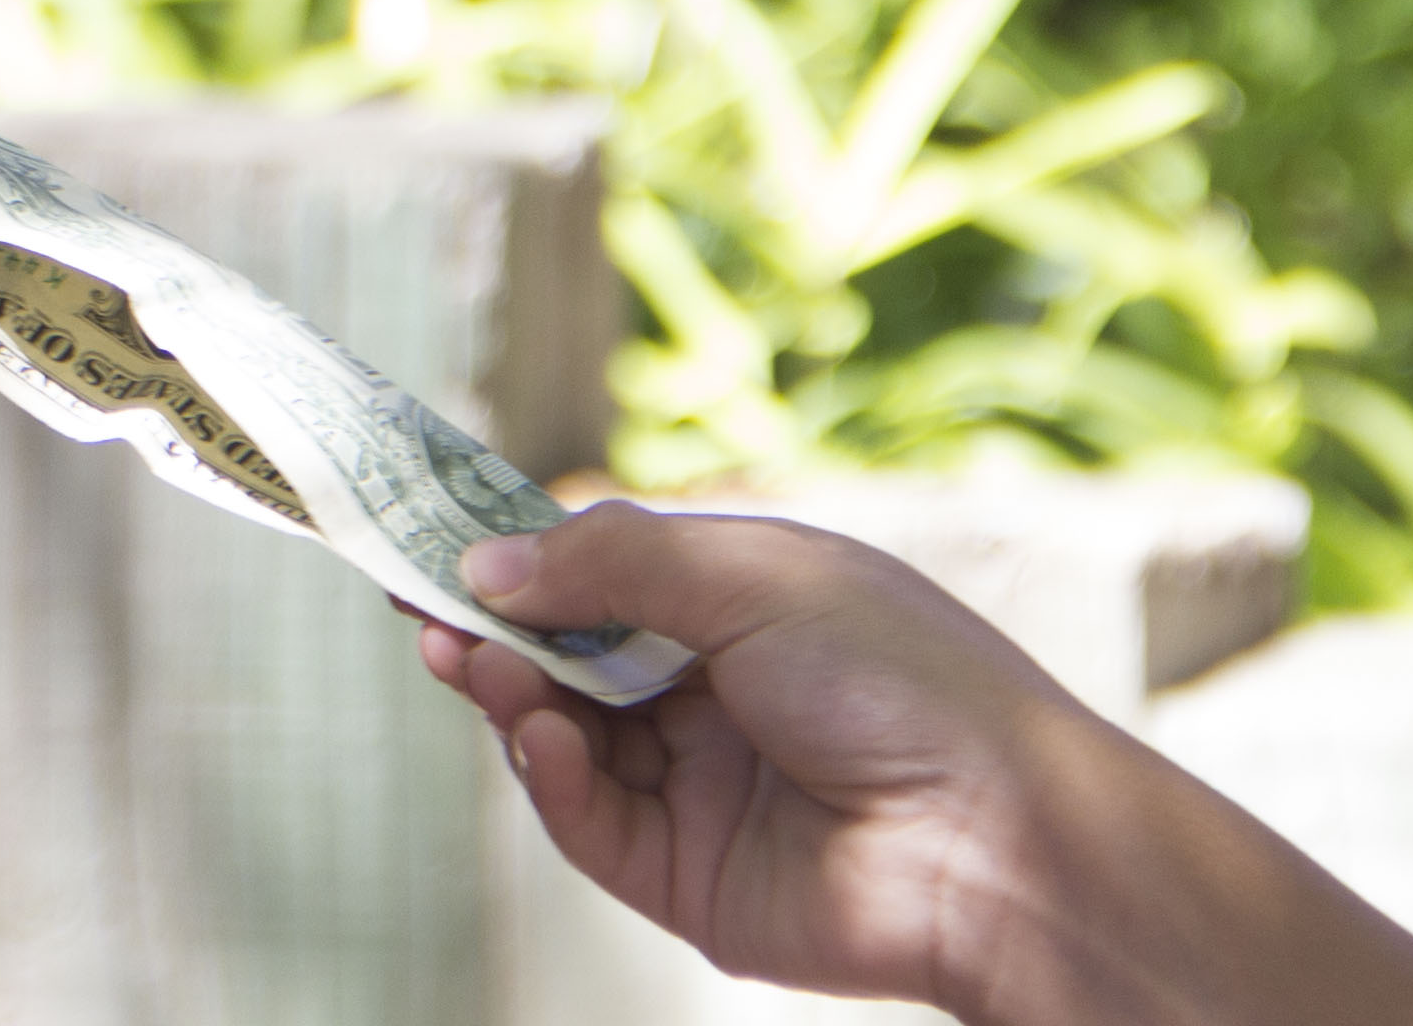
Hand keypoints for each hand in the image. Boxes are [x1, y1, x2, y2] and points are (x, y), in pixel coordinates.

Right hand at [420, 507, 1088, 1010]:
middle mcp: (710, 697)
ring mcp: (696, 789)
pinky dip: (551, 775)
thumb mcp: (754, 578)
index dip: (517, 558)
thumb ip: (612, 563)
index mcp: (738, 610)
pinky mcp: (686, 877)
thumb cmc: (906, 680)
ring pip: (562, 738)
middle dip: (491, 628)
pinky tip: (544, 736)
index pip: (600, 575)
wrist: (998, 838)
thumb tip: (484, 564)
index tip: (428, 535)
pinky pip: (590, 823)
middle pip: (565, 658)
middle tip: (415, 602)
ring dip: (510, 696)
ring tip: (472, 663)